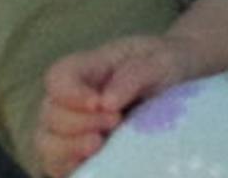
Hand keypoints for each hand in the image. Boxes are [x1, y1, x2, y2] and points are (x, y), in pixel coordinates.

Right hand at [35, 36, 192, 176]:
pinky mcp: (76, 153)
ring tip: (101, 144)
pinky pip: (58, 165)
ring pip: (47, 143)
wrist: (181, 84)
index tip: (99, 103)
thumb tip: (107, 102)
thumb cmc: (166, 67)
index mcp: (88, 67)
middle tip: (115, 121)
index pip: (58, 77)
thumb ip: (135, 75)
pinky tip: (97, 163)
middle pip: (50, 114)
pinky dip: (72, 166)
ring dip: (69, 148)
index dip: (70, 93)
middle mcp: (71, 99)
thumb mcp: (160, 61)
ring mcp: (71, 128)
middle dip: (78, 123)